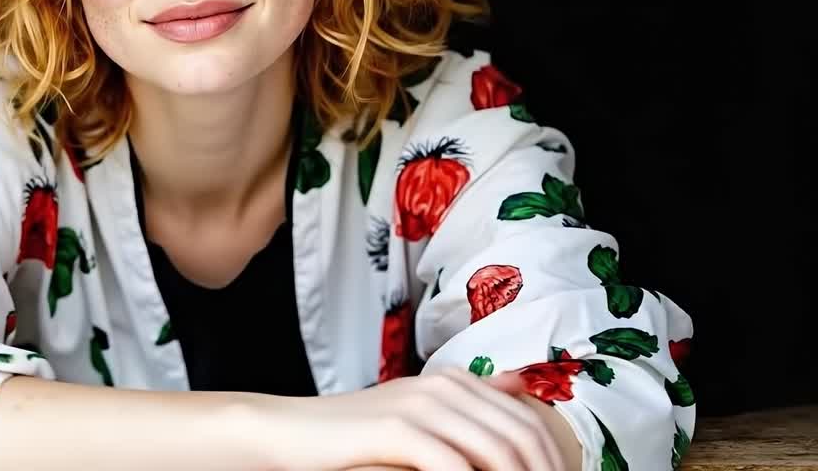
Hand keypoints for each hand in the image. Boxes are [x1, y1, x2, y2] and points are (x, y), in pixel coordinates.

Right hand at [268, 366, 566, 470]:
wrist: (290, 431)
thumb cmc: (352, 435)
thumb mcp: (415, 415)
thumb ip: (466, 404)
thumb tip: (518, 386)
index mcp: (453, 381)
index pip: (527, 419)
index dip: (554, 459)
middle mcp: (444, 386)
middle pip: (521, 435)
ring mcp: (421, 405)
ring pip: (497, 451)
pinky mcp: (396, 429)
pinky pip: (453, 465)